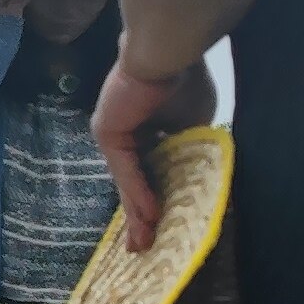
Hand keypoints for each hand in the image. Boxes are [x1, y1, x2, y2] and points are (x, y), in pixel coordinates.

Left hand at [93, 55, 215, 248]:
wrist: (164, 55)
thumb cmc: (183, 81)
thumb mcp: (193, 124)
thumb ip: (187, 150)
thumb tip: (195, 177)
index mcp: (144, 133)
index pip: (149, 174)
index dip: (157, 200)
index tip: (165, 226)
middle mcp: (125, 137)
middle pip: (133, 185)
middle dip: (140, 219)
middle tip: (142, 248)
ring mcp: (113, 135)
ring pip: (127, 183)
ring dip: (137, 214)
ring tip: (142, 243)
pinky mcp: (108, 134)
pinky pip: (127, 170)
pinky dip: (139, 193)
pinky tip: (149, 217)